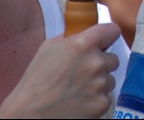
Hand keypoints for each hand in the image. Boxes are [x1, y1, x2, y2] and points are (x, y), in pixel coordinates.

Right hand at [0, 22, 121, 118]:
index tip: (104, 41)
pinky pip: (105, 97)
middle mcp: (96, 63)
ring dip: (99, 82)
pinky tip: (79, 101)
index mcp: (83, 45)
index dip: (108, 35)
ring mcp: (100, 85)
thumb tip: (83, 33)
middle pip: (113, 58)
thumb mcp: (49, 48)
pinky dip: (96, 99)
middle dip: (101, 63)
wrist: (31, 113)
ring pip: (110, 79)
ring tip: (78, 88)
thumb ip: (70, 38)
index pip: (112, 30)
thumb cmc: (36, 79)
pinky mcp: (102, 104)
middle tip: (84, 71)